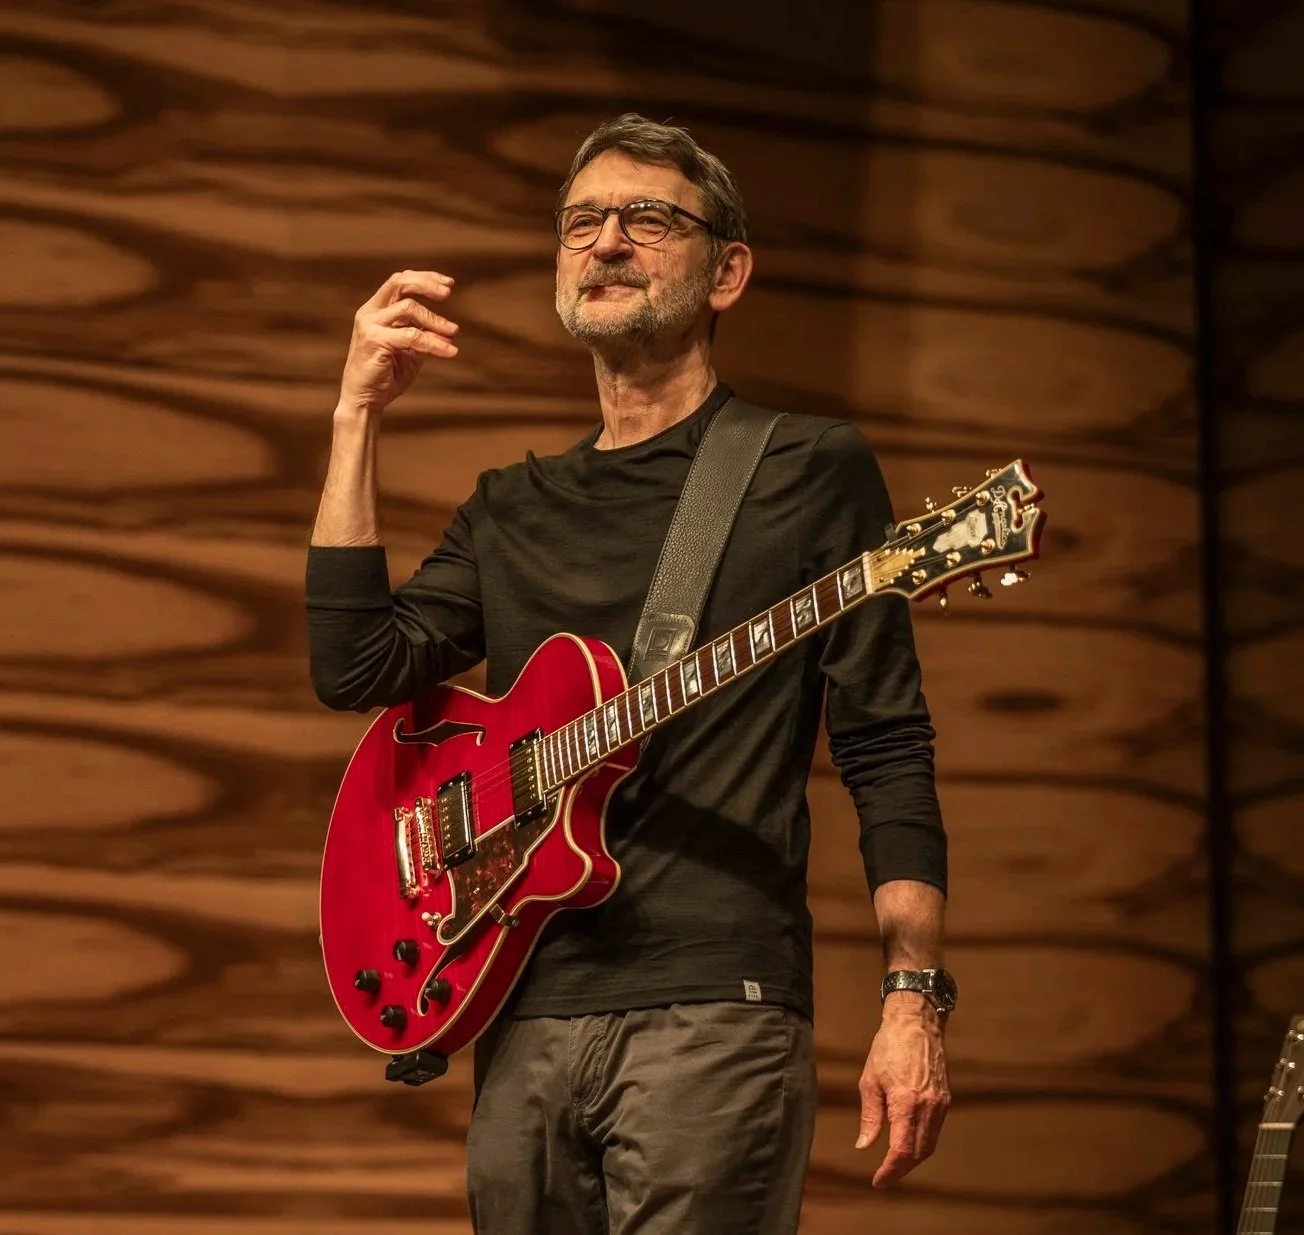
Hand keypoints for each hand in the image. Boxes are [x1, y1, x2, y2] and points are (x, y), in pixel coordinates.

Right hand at [338, 270, 460, 416]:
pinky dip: (434, 342)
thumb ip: (423, 335)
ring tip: (453, 333)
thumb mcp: (410, 351)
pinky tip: (449, 351)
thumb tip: (449, 329)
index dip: (424, 278)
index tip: (448, 283)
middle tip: (448, 292)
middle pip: (399, 282)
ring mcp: (370, 325)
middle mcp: (370, 312)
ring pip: (409, 308)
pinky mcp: (375, 340)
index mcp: (376, 310)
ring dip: (436, 320)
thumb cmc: (387, 375)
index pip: (399, 281)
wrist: (365, 401)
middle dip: (426, 283)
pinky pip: (412, 335)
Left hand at [855, 995, 950, 1186]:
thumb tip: (864, 1146)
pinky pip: (935, 1131)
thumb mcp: (869, 1080)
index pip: (901, 1150)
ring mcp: (940, 1104)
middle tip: (884, 1177)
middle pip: (918, 1153)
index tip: (878, 1181)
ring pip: (929, 1145)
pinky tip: (909, 1144)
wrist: (916, 1022)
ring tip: (894, 1166)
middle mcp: (928, 1107)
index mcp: (906, 1103)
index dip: (890, 1171)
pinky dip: (922, 1144)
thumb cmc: (888, 1047)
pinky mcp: (945, 1099)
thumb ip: (870, 1116)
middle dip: (901, 1170)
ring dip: (913, 1160)